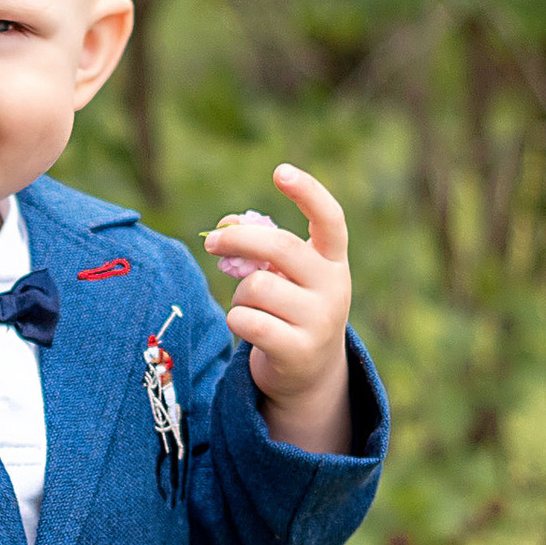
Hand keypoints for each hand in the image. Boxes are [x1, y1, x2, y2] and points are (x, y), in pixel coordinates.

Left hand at [206, 162, 354, 455]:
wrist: (309, 373)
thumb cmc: (290, 309)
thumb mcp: (286, 275)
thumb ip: (260, 247)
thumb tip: (223, 227)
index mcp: (333, 260)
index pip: (330, 218)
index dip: (308, 192)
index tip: (280, 172)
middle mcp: (334, 287)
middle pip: (279, 247)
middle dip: (237, 239)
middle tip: (211, 242)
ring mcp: (320, 320)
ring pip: (255, 287)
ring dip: (239, 295)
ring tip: (250, 308)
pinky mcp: (298, 351)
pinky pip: (247, 321)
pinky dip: (236, 320)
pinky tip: (249, 329)